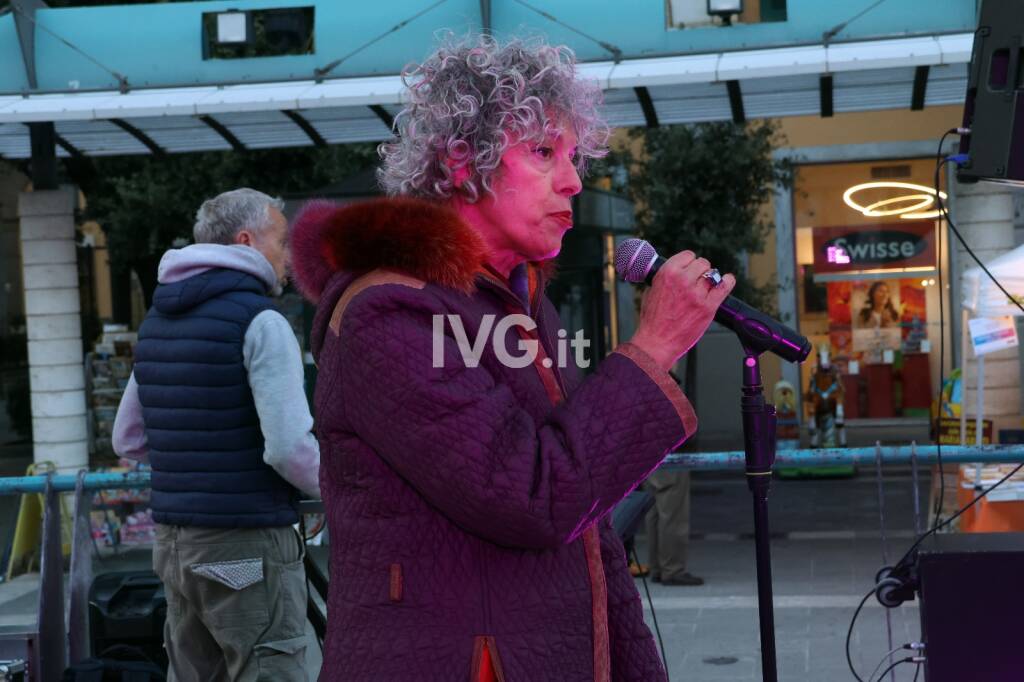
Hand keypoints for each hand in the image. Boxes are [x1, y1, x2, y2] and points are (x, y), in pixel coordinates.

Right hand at [627, 250, 735, 371]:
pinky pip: (725, 286)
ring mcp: (697, 294)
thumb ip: (665, 278)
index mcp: (667, 274)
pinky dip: (728, 281)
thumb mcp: (651, 291)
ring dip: (710, 279)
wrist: (657, 342)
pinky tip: (726, 281)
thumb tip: (676, 271)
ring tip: (706, 286)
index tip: (689, 267)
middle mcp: (683, 280)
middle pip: (702, 263)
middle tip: (697, 280)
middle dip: (700, 270)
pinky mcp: (708, 307)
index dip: (689, 262)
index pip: (687, 255)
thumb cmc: (652, 321)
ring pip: (713, 274)